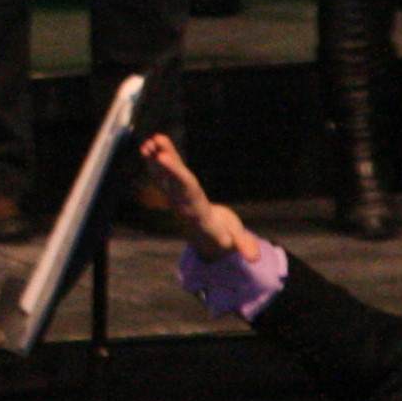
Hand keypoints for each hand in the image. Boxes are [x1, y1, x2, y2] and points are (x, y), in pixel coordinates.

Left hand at [137, 133, 258, 264]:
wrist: (208, 238)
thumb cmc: (224, 235)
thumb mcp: (235, 241)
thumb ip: (243, 245)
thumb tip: (253, 258)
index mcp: (197, 210)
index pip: (185, 188)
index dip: (174, 172)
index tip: (163, 159)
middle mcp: (182, 203)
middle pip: (172, 179)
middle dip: (164, 163)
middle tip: (154, 144)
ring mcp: (175, 197)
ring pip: (165, 176)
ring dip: (155, 159)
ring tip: (148, 142)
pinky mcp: (174, 192)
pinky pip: (164, 176)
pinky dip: (155, 163)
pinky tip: (148, 148)